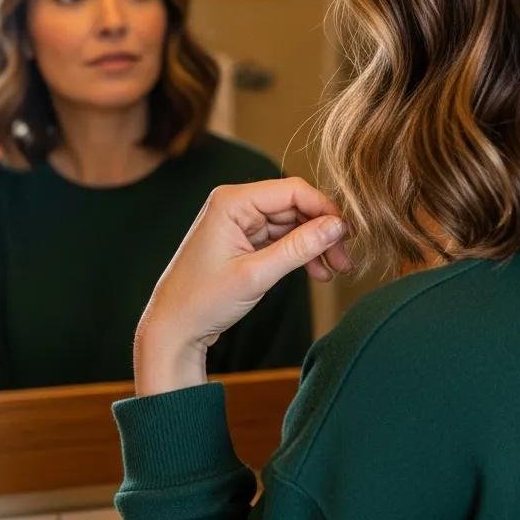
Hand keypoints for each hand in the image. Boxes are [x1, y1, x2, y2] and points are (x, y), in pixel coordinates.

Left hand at [134, 178, 352, 395]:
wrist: (172, 329)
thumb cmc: (202, 301)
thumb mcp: (256, 275)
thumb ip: (298, 248)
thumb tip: (336, 227)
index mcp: (232, 200)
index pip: (293, 190)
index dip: (324, 209)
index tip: (347, 235)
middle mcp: (236, 203)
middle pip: (295, 205)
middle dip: (322, 231)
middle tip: (345, 260)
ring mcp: (240, 221)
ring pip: (292, 222)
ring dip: (315, 244)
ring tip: (334, 271)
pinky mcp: (244, 239)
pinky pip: (282, 237)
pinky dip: (301, 253)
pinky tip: (318, 272)